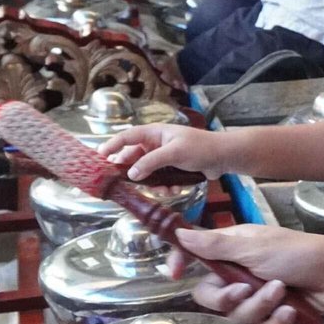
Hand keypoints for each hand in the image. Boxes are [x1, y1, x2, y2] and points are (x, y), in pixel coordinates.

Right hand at [97, 124, 224, 178]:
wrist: (224, 157)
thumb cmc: (200, 148)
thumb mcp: (174, 153)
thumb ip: (151, 162)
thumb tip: (131, 174)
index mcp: (155, 133)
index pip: (127, 136)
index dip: (112, 145)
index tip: (99, 157)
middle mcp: (156, 143)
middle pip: (134, 157)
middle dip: (134, 172)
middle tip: (128, 184)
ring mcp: (164, 156)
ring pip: (146, 172)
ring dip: (152, 183)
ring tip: (163, 189)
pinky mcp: (172, 168)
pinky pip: (159, 179)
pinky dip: (164, 186)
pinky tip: (174, 190)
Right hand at [175, 225, 323, 323]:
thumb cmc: (298, 253)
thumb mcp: (254, 247)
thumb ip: (215, 246)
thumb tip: (179, 232)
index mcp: (232, 249)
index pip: (195, 256)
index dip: (181, 263)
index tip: (172, 274)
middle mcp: (240, 272)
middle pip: (213, 297)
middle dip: (228, 299)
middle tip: (244, 290)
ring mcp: (257, 294)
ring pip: (239, 315)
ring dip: (260, 305)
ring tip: (281, 292)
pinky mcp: (274, 313)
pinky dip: (277, 319)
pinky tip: (291, 311)